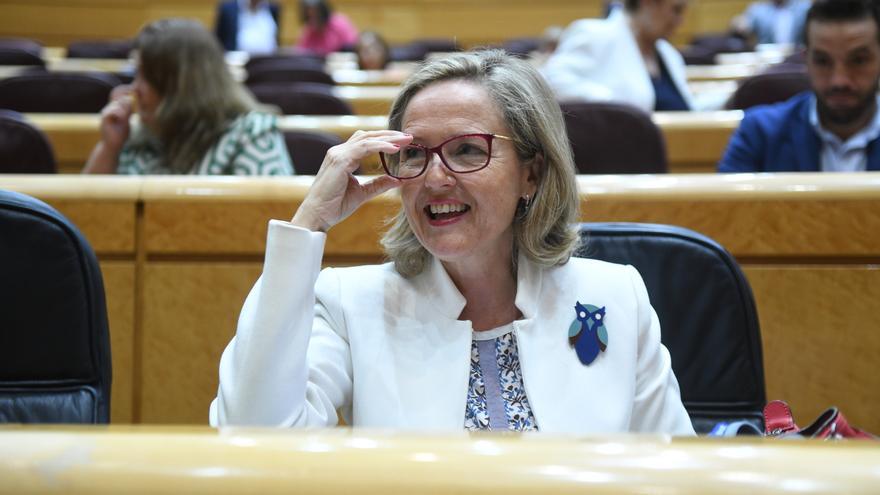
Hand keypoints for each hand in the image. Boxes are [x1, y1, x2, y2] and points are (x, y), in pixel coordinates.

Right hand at [98, 85, 133, 152]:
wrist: (113, 145)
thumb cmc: (120, 133)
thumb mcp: (126, 120)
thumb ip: (127, 111)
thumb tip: (131, 100)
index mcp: (113, 108)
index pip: (117, 94)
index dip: (124, 90)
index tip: (133, 89)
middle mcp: (109, 108)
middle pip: (119, 98)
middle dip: (127, 103)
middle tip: (129, 113)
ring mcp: (106, 113)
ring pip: (117, 104)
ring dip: (124, 110)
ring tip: (125, 119)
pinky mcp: (104, 119)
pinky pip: (112, 111)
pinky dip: (119, 113)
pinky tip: (122, 119)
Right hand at [292, 130, 411, 231]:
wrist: (317, 216)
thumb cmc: (334, 206)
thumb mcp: (362, 193)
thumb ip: (378, 184)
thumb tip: (398, 180)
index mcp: (343, 157)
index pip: (366, 141)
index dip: (384, 139)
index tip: (403, 142)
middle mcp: (339, 152)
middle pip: (367, 135)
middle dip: (389, 135)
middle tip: (409, 137)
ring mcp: (338, 154)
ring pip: (367, 139)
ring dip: (388, 138)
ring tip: (406, 140)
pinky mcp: (339, 161)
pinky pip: (363, 148)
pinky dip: (380, 146)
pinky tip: (394, 148)